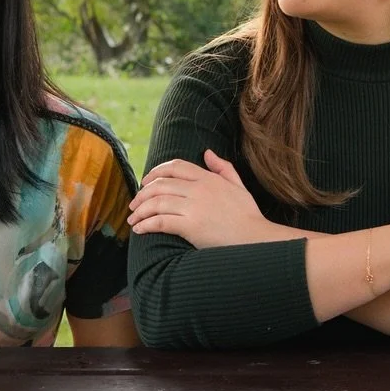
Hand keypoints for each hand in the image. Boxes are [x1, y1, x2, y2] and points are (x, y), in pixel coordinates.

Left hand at [128, 150, 274, 248]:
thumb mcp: (238, 185)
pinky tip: (140, 229)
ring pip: (157, 202)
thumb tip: (206, 152)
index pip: (175, 167)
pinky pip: (160, 221)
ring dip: (140, 210)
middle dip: (142, 193)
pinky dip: (146, 224)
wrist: (256, 238)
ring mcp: (194, 206)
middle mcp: (199, 189)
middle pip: (160, 184)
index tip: (145, 182)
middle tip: (134, 203)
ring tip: (133, 219)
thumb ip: (223, 167)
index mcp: (208, 178)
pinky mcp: (190, 225)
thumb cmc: (248, 215)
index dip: (156, 172)